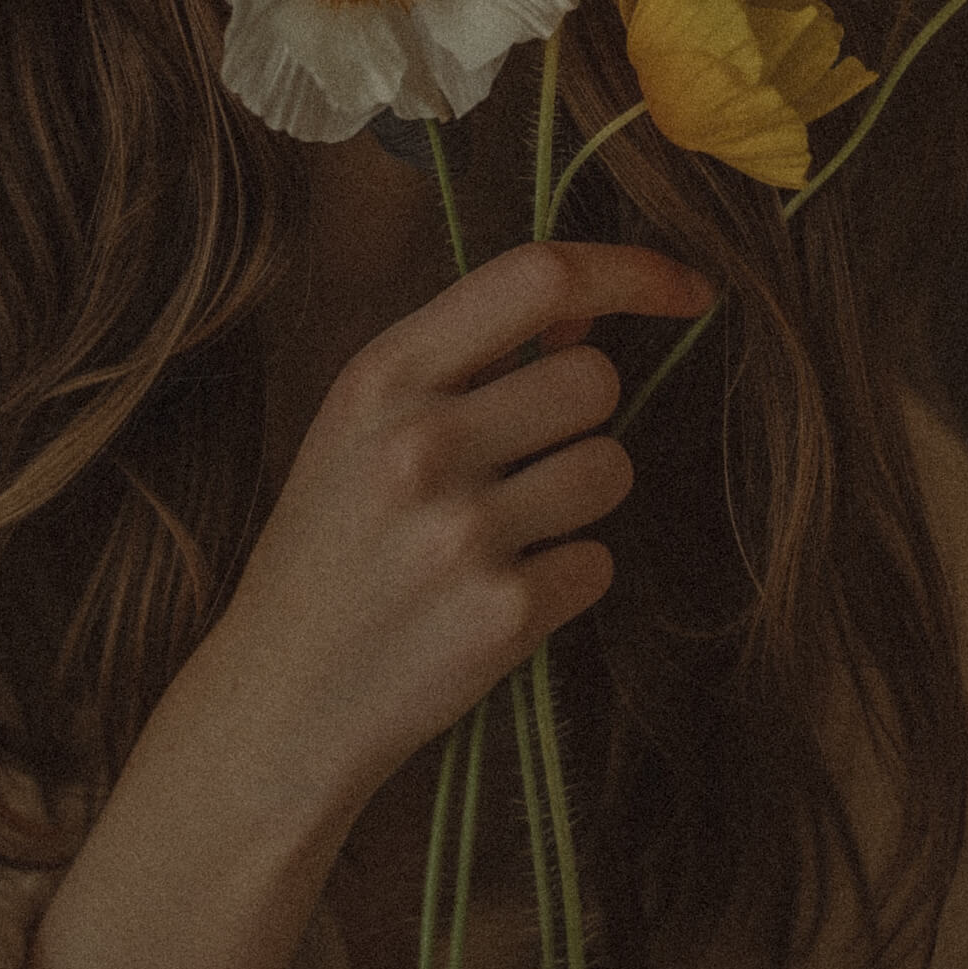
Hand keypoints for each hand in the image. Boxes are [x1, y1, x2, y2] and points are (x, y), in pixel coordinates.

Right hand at [207, 239, 713, 818]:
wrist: (277, 697)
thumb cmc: (334, 543)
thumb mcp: (367, 423)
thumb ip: (468, 359)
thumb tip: (587, 313)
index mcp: (383, 373)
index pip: (537, 276)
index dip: (631, 271)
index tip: (690, 288)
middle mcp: (421, 440)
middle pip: (595, 378)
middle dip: (583, 415)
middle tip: (521, 460)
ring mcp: (461, 531)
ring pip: (610, 468)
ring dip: (579, 498)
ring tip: (502, 534)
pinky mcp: (500, 616)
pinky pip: (597, 564)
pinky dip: (564, 580)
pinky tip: (494, 597)